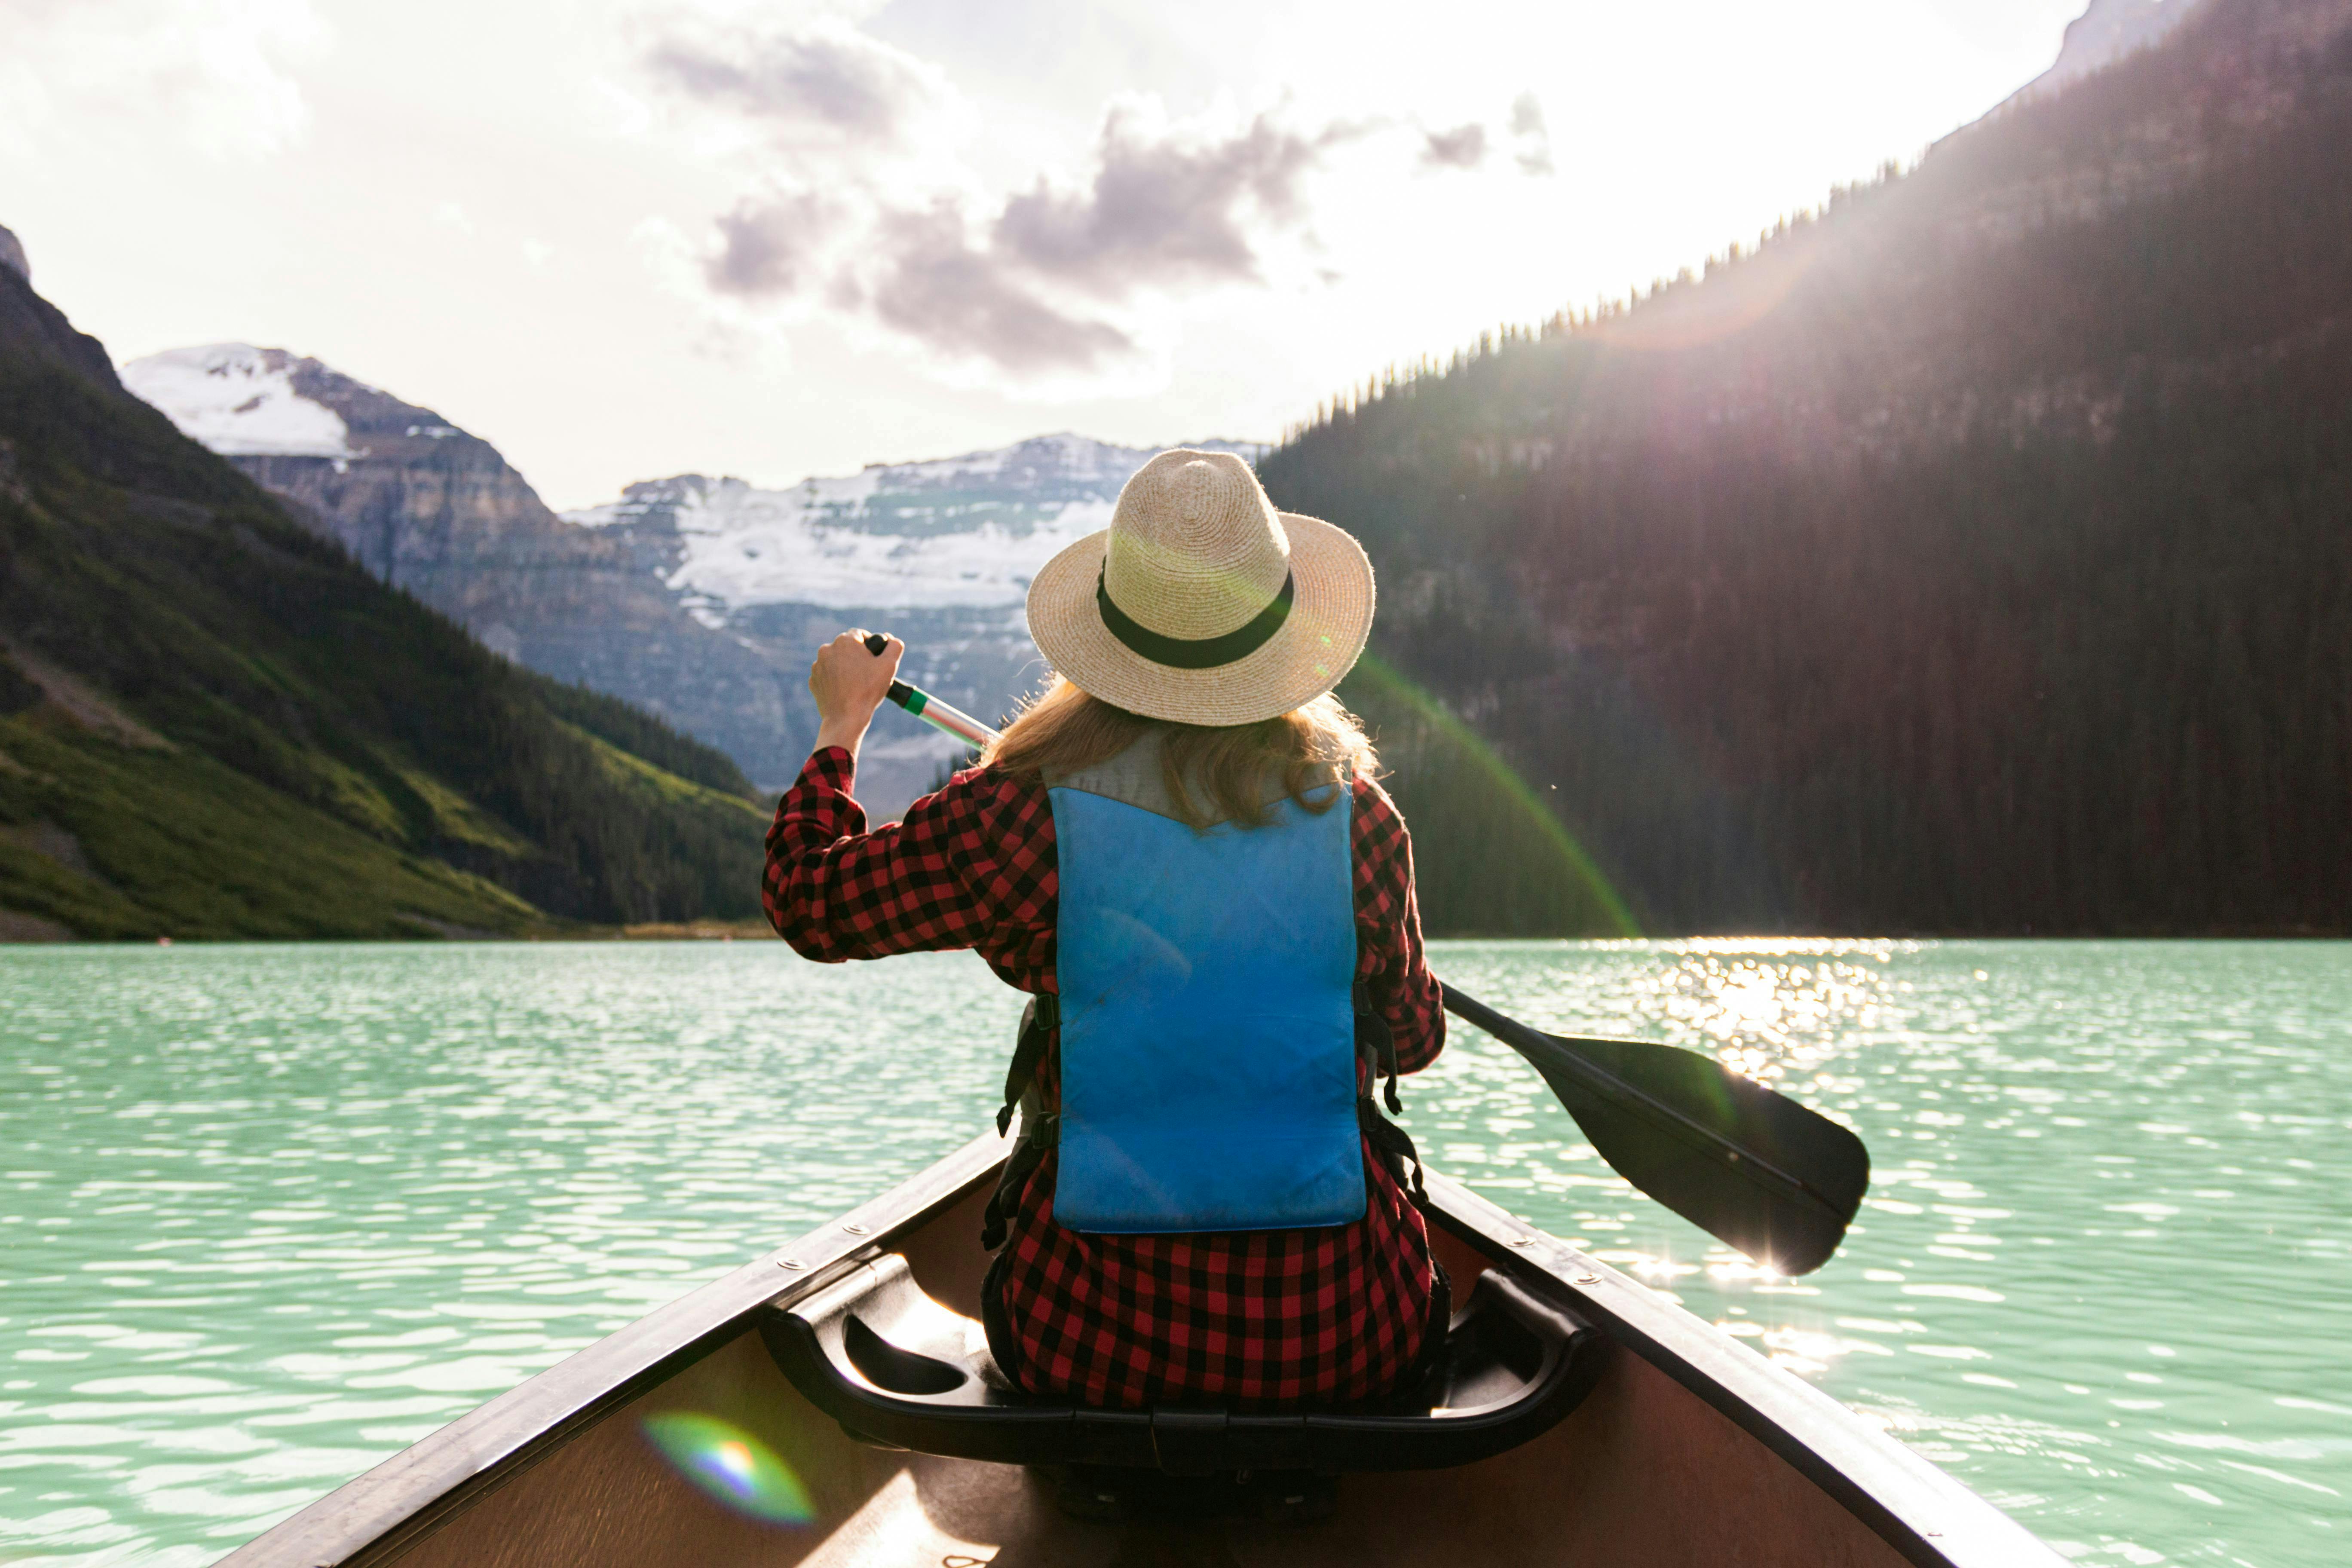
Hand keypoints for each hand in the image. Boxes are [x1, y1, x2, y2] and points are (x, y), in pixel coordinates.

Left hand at [809, 629, 900, 757]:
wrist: (846, 718)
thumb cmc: (868, 690)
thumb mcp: (889, 665)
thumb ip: (894, 646)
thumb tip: (890, 639)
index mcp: (845, 641)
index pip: (860, 635)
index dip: (870, 646)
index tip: (875, 660)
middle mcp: (827, 649)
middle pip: (847, 648)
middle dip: (857, 657)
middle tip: (867, 674)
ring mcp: (817, 665)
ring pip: (836, 661)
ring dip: (845, 667)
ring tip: (856, 684)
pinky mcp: (814, 680)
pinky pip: (827, 675)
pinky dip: (835, 680)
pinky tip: (845, 691)